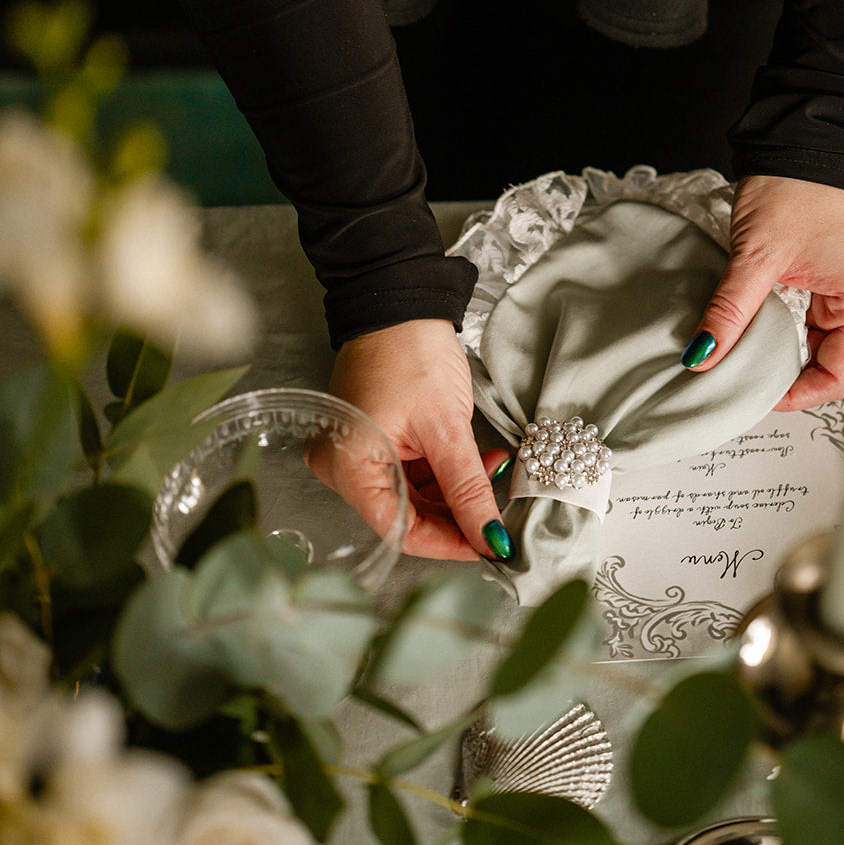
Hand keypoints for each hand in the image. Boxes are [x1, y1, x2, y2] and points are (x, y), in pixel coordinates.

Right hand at [323, 319, 508, 560]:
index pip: (399, 530)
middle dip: (457, 515)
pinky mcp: (375, 440)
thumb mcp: (447, 428)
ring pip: (414, 496)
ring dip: (457, 492)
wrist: (399, 299)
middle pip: (406, 516)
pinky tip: (479, 461)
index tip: (489, 545)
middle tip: (500, 514)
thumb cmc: (412, 353)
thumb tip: (490, 538)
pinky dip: (446, 473)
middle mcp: (343, 468)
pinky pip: (411, 473)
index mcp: (347, 468)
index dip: (447, 543)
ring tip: (495, 472)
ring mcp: (358, 453)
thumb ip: (467, 489)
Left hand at [686, 175, 843, 410]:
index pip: (842, 373)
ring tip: (737, 358)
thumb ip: (731, 310)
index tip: (760, 395)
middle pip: (824, 363)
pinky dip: (768, 332)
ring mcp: (834, 291)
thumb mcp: (758, 256)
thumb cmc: (794, 188)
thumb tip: (703, 354)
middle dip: (783, 376)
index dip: (802, 394)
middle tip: (740, 380)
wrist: (794, 144)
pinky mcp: (813, 282)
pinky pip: (795, 322)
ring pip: (806, 344)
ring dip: (773, 354)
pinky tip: (742, 333)